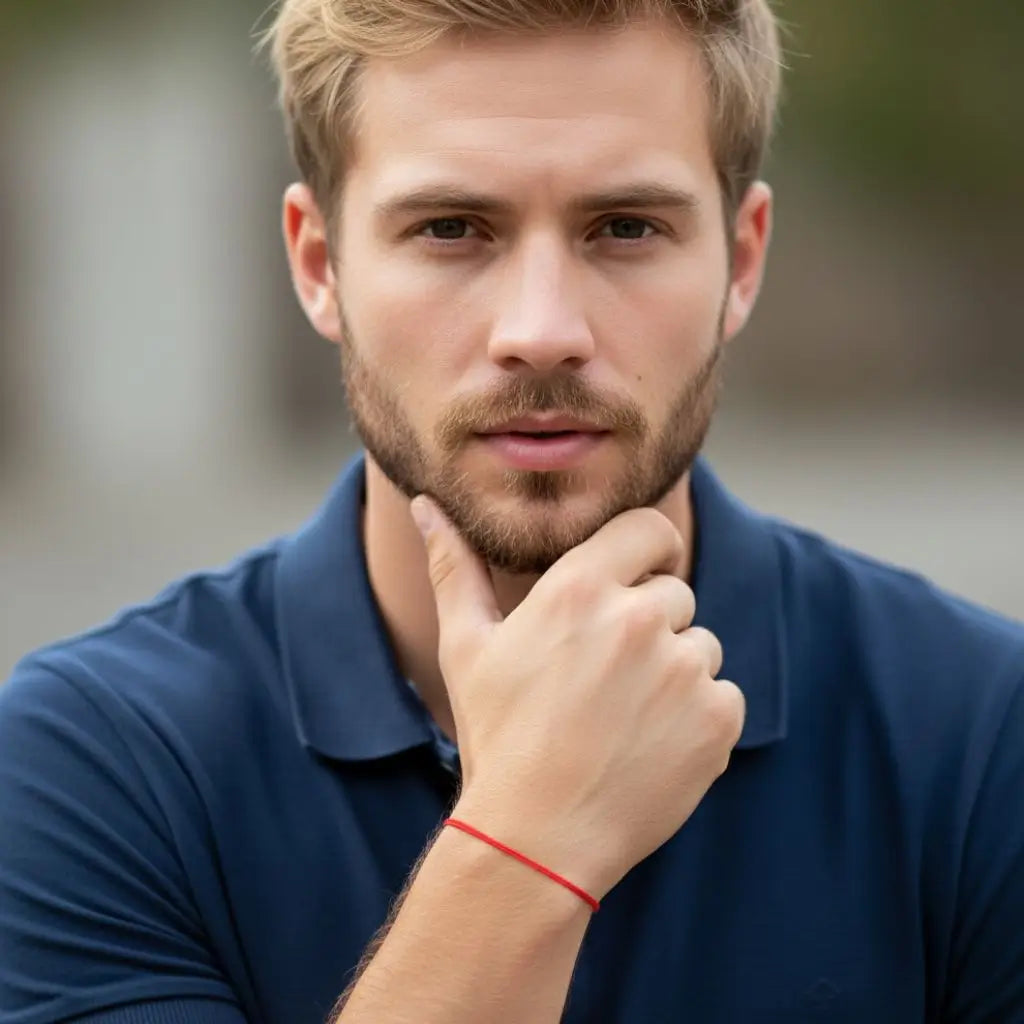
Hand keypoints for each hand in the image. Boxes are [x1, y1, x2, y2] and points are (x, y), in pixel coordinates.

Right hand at [412, 497, 744, 899]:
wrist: (536, 839)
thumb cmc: (496, 737)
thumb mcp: (465, 647)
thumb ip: (454, 567)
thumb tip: (425, 505)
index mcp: (581, 588)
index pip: (650, 528)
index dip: (649, 548)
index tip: (638, 574)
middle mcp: (640, 618)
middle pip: (673, 592)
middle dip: (649, 623)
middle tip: (605, 676)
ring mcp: (685, 669)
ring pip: (700, 646)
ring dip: (674, 671)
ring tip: (623, 717)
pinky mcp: (718, 719)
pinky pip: (723, 695)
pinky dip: (698, 716)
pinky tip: (650, 745)